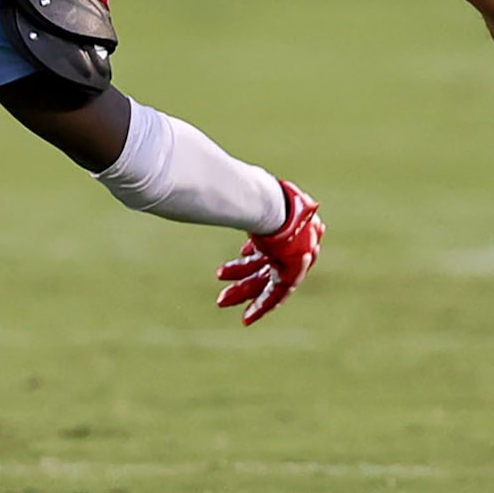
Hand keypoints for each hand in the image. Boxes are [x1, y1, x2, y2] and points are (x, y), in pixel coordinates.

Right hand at [215, 180, 323, 324]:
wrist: (274, 207)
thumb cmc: (254, 195)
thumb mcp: (239, 195)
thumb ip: (226, 196)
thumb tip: (199, 174)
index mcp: (278, 226)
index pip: (261, 248)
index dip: (244, 261)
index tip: (226, 269)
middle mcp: (289, 243)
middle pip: (262, 266)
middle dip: (240, 280)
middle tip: (220, 293)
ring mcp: (293, 257)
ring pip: (266, 281)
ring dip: (243, 292)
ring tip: (221, 301)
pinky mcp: (294, 271)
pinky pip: (277, 294)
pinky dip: (262, 306)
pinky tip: (247, 317)